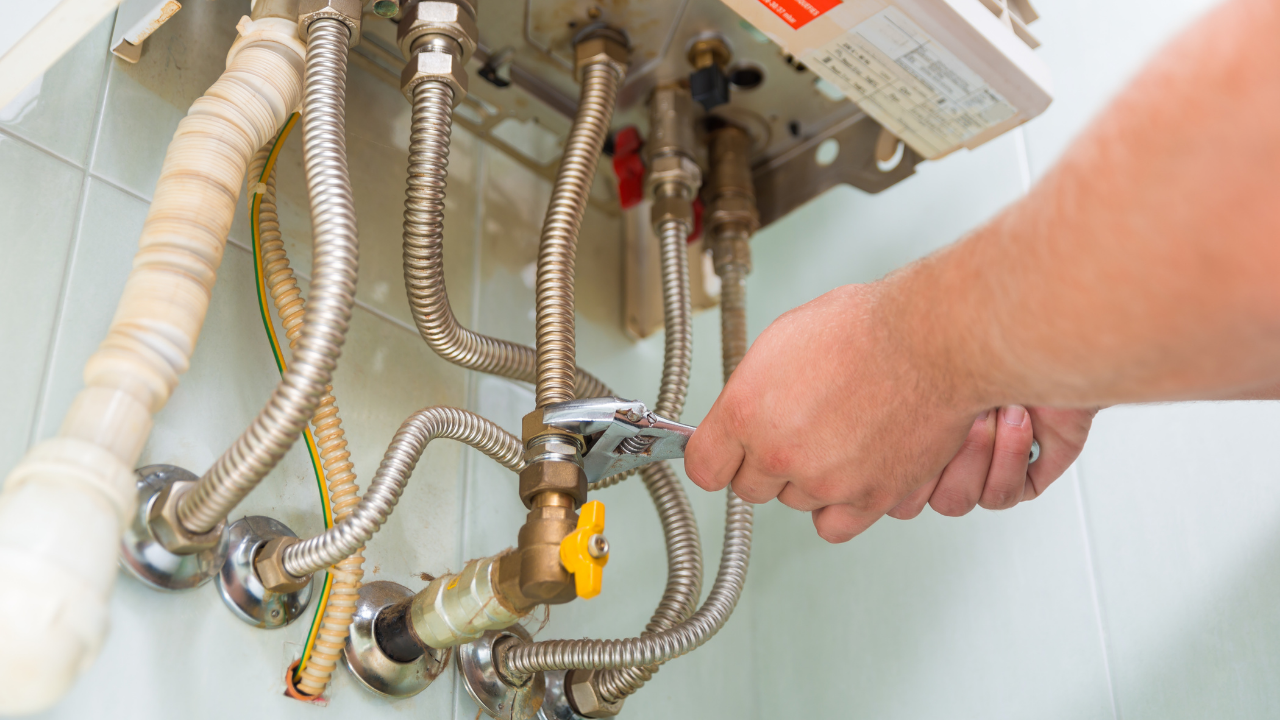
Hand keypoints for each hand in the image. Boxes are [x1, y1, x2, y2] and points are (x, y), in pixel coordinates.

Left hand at [684, 282, 1094, 542]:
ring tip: (838, 437)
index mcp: (747, 410)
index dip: (716, 458)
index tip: (724, 455)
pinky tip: (850, 477)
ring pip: (795, 502)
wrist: (931, 340)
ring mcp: (823, 480)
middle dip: (766, 464)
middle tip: (796, 433)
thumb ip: (752, 391)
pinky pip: (834, 524)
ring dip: (809, 480)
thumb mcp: (783, 341)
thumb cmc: (866, 328)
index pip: (704, 466)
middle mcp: (778, 451)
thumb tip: (739, 413)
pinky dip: (839, 507)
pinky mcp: (868, 499)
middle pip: (750, 487)